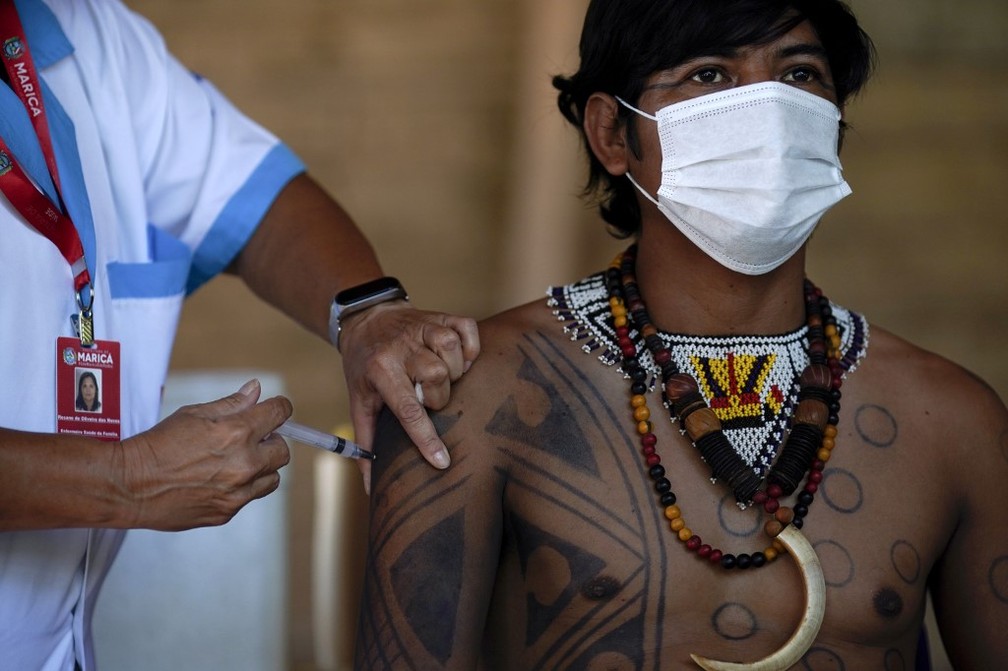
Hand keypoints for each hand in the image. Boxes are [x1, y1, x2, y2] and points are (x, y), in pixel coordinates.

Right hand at [116, 379, 291, 529]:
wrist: (130, 485)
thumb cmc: (158, 445)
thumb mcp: (194, 414)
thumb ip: (231, 403)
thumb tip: (255, 389)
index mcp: (237, 432)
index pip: (280, 413)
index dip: (279, 408)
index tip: (275, 410)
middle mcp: (244, 463)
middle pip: (283, 450)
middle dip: (272, 441)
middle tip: (252, 440)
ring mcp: (238, 491)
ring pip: (272, 477)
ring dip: (262, 468)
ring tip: (236, 462)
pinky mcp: (228, 511)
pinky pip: (250, 497)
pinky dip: (242, 488)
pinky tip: (218, 480)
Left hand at [339, 301, 479, 491]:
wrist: (366, 319)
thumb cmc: (365, 367)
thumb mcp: (359, 402)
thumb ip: (366, 444)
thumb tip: (370, 488)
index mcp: (379, 370)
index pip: (407, 409)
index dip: (426, 439)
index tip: (442, 462)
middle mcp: (401, 347)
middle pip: (436, 375)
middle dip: (439, 396)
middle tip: (430, 399)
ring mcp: (422, 327)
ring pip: (451, 350)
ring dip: (455, 370)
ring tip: (446, 378)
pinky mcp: (440, 316)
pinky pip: (467, 329)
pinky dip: (470, 347)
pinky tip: (461, 359)